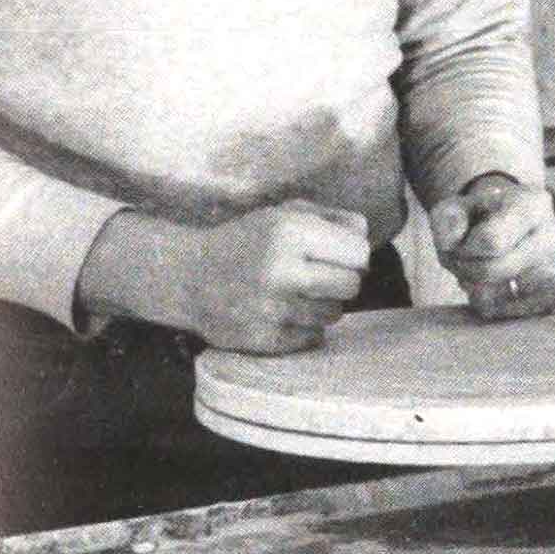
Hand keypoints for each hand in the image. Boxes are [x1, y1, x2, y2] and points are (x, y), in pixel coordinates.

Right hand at [78, 201, 369, 352]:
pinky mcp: (267, 340)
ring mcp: (274, 309)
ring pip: (335, 314)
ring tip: (296, 293)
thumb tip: (365, 233)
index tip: (337, 253)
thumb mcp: (283, 214)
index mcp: (289, 232)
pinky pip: (314, 337)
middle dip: (342, 279)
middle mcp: (282, 270)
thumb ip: (330, 218)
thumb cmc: (245, 242)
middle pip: (352, 285)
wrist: (189, 278)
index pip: (359, 252)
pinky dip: (304, 326)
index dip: (352, 253)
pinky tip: (282, 311)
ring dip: (323, 304)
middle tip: (318, 275)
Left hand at [429, 174, 554, 318]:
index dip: (464, 248)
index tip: (461, 241)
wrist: (501, 223)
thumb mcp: (454, 207)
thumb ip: (448, 220)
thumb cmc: (477, 216)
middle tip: (462, 260)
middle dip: (467, 270)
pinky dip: (493, 305)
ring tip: (477, 271)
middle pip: (495, 270)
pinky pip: (511, 313)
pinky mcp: (552, 295)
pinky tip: (490, 287)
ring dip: (478, 289)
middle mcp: (554, 235)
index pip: (491, 241)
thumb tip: (453, 243)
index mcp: (533, 204)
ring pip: (503, 297)